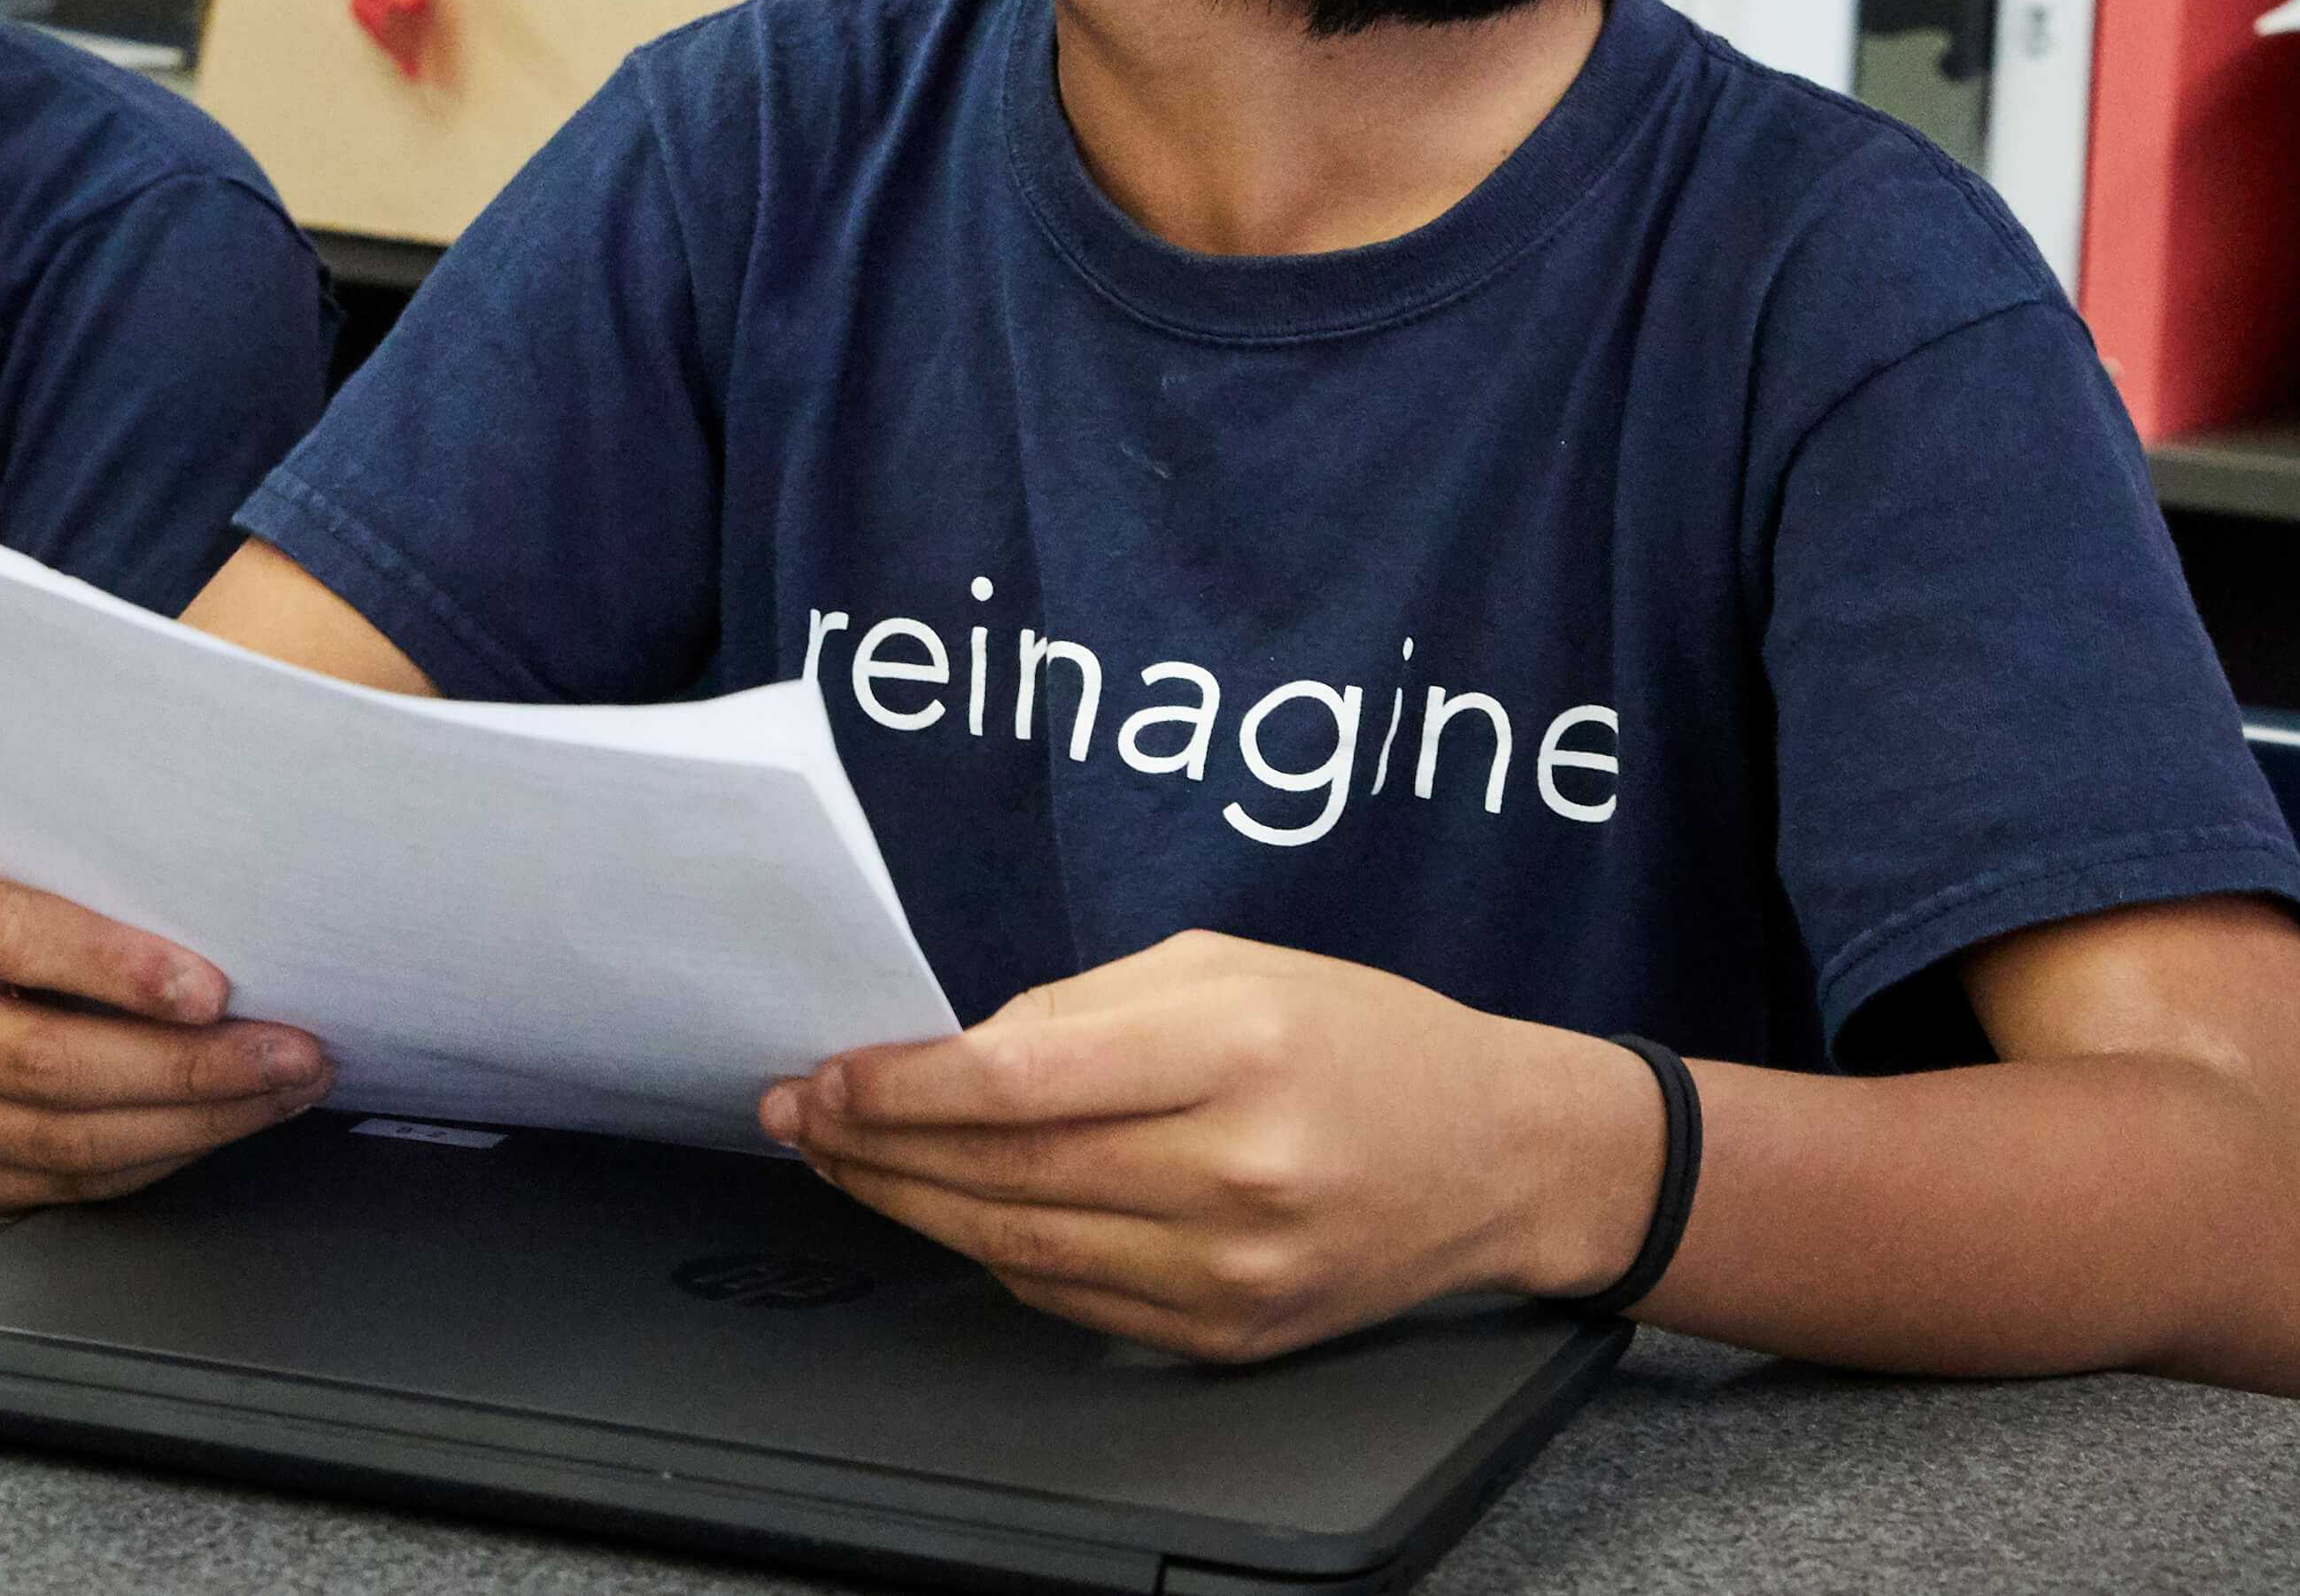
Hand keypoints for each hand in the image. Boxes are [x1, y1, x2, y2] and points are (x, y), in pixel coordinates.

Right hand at [0, 844, 329, 1214]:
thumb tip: (229, 891)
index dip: (117, 967)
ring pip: (66, 1137)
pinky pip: (67, 1182)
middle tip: (291, 1051)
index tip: (215, 988)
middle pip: (45, 1060)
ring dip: (196, 1120)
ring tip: (281, 1087)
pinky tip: (220, 1122)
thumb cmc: (12, 894)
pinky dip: (159, 1155)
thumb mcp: (33, 854)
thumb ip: (98, 868)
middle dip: (189, 1064)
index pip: (12, 936)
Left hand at [761, 931, 1658, 1364]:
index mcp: (1232, 1050)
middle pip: (1004, 1172)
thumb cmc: (1357, 1035)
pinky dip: (994, 1256)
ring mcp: (1236, 1270)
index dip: (902, 1086)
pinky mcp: (1233, 1335)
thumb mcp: (1223, 964)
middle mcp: (1236, 1170)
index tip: (828, 1076)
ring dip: (913, 1206)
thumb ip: (1081, 1005)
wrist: (1498, 1153)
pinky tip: (949, 1212)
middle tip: (802, 1118)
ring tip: (847, 1163)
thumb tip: (952, 1051)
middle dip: (878, 1147)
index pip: (1019, 1078)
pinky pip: (1073, 1300)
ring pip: (1021, 1248)